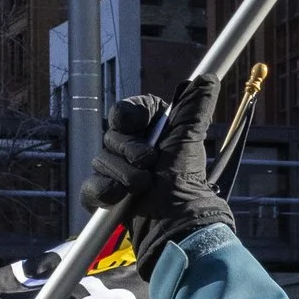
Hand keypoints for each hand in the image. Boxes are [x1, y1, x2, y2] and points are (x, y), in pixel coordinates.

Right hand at [81, 80, 229, 264]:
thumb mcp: (189, 138)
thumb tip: (207, 79)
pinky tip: (118, 198)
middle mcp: (131, 149)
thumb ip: (195, 107)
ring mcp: (116, 172)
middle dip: (131, 151)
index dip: (129, 116)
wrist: (175, 220)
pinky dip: (104, 191)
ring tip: (143, 186)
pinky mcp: (106, 196)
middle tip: (149, 164)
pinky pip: (90, 186)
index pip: (125, 112)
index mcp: (150, 131)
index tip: (136, 124)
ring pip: (101, 160)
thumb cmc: (184, 179)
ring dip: (123, 175)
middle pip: (112, 136)